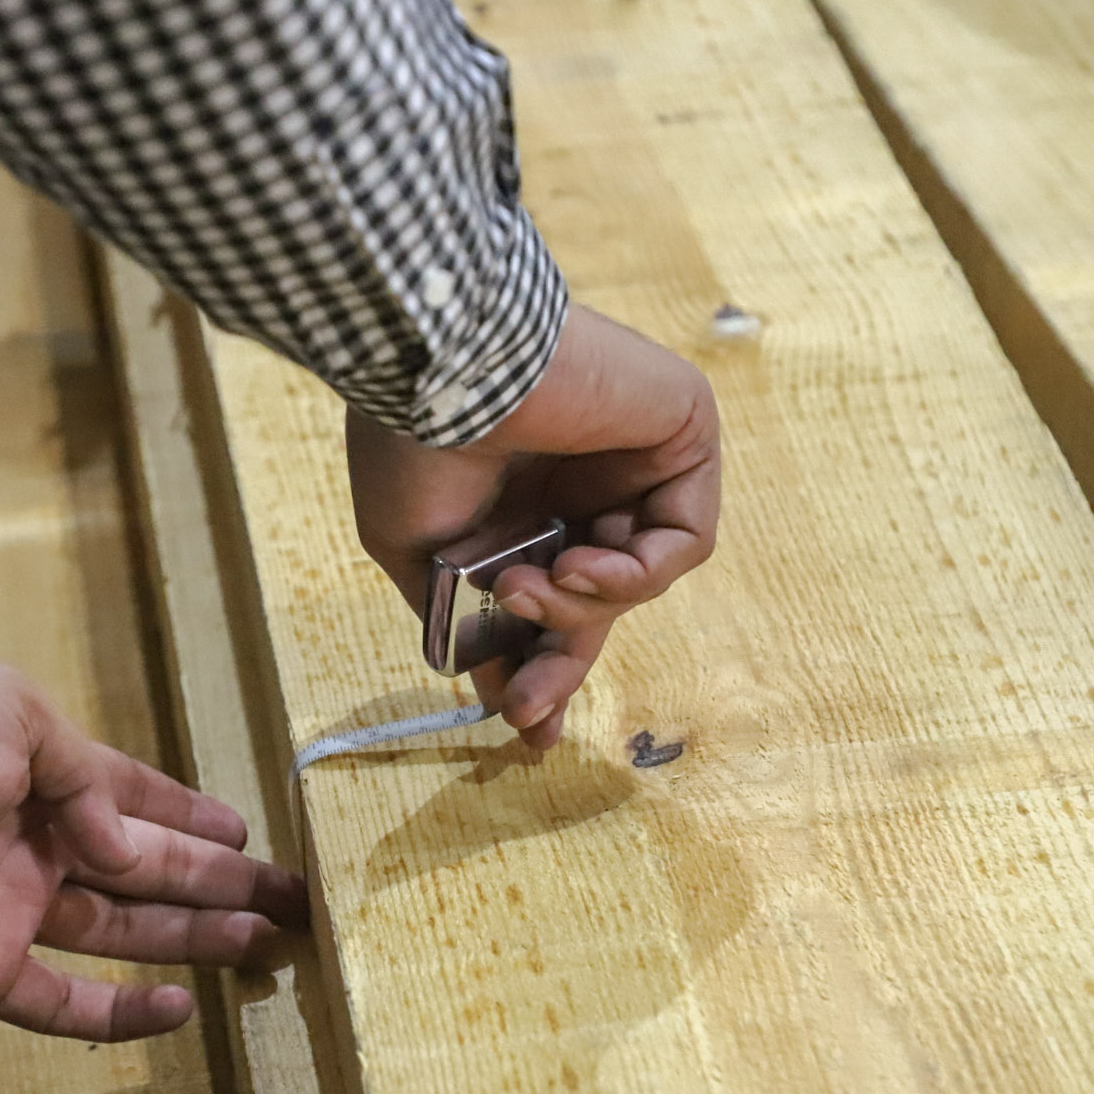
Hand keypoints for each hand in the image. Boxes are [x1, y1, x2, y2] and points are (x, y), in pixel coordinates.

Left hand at [0, 661, 305, 1041]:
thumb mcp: (11, 713)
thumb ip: (85, 776)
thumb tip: (127, 846)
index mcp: (43, 775)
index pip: (135, 800)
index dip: (193, 817)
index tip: (251, 834)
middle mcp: (38, 845)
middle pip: (148, 872)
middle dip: (221, 882)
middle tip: (292, 902)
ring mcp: (13, 911)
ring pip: (124, 934)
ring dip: (194, 938)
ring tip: (264, 942)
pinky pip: (62, 1004)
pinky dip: (120, 1014)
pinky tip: (182, 1009)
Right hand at [348, 305, 720, 749]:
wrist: (438, 369)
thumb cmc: (410, 442)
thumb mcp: (421, 554)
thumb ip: (466, 619)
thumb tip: (493, 691)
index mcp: (519, 494)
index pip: (552, 592)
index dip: (542, 663)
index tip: (525, 724)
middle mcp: (581, 476)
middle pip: (598, 596)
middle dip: (563, 658)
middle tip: (527, 710)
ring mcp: (635, 453)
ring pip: (636, 576)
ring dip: (582, 608)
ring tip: (529, 588)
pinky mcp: (683, 429)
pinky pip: (684, 542)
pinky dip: (634, 575)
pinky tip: (579, 567)